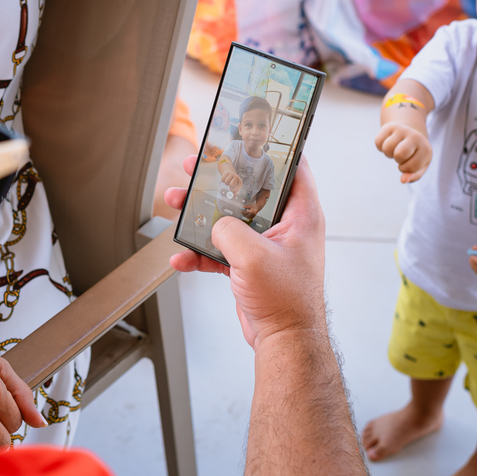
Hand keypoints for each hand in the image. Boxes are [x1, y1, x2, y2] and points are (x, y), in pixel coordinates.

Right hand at [165, 155, 326, 349]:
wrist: (284, 342)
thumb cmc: (287, 300)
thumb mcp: (252, 256)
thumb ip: (228, 230)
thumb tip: (216, 224)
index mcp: (300, 214)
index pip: (292, 167)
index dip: (271, 148)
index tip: (249, 133)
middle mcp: (285, 226)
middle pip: (249, 189)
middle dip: (218, 180)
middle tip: (196, 166)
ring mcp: (266, 246)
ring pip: (229, 218)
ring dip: (200, 214)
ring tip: (175, 205)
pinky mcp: (250, 265)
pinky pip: (220, 250)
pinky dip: (199, 253)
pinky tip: (180, 258)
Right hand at [374, 122, 431, 182]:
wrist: (412, 133)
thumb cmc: (416, 154)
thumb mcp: (420, 166)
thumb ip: (413, 176)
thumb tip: (403, 180)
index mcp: (426, 149)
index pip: (410, 167)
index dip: (406, 169)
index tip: (410, 162)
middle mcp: (415, 137)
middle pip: (399, 154)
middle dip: (397, 160)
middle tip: (402, 156)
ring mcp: (402, 130)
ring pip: (386, 148)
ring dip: (388, 153)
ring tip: (396, 149)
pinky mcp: (389, 126)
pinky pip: (378, 142)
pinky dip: (380, 147)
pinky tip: (389, 143)